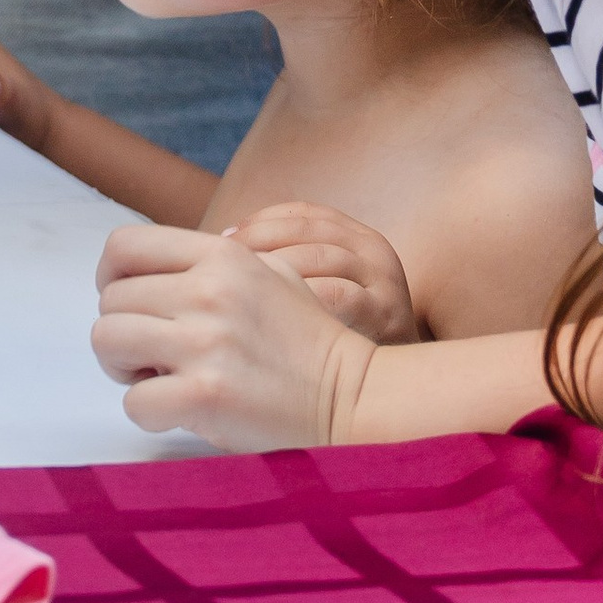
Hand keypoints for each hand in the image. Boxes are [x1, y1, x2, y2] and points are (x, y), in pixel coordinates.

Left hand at [92, 222, 374, 450]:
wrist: (352, 396)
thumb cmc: (308, 341)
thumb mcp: (273, 272)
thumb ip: (216, 263)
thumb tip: (156, 269)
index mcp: (222, 256)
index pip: (124, 246)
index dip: (109, 277)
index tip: (126, 304)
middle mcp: (209, 291)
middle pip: (110, 299)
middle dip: (121, 330)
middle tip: (150, 356)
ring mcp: (205, 343)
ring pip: (107, 340)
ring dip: (122, 367)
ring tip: (156, 378)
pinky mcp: (205, 395)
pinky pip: (134, 401)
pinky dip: (148, 411)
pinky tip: (178, 411)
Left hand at [229, 199, 419, 344]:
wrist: (386, 390)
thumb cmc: (338, 339)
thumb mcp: (324, 291)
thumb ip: (288, 266)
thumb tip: (215, 250)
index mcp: (358, 238)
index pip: (302, 213)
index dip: (260, 222)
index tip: (223, 241)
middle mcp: (374, 253)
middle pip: (307, 230)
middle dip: (260, 244)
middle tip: (220, 268)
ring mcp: (384, 282)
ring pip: (319, 258)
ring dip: (275, 272)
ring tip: (238, 293)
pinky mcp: (386, 315)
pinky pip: (337, 296)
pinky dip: (300, 302)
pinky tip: (269, 320)